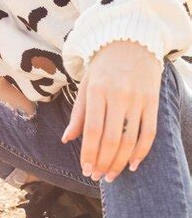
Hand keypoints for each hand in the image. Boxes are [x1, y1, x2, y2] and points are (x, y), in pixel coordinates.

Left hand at [61, 40, 162, 182]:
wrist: (130, 41)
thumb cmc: (103, 65)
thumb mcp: (86, 84)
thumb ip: (78, 113)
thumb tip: (66, 139)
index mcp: (97, 90)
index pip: (91, 130)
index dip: (88, 154)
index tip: (85, 170)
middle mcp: (117, 95)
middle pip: (111, 139)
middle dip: (102, 163)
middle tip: (97, 176)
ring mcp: (137, 99)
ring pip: (130, 140)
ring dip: (119, 163)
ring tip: (111, 175)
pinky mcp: (152, 102)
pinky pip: (149, 133)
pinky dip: (141, 153)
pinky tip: (132, 164)